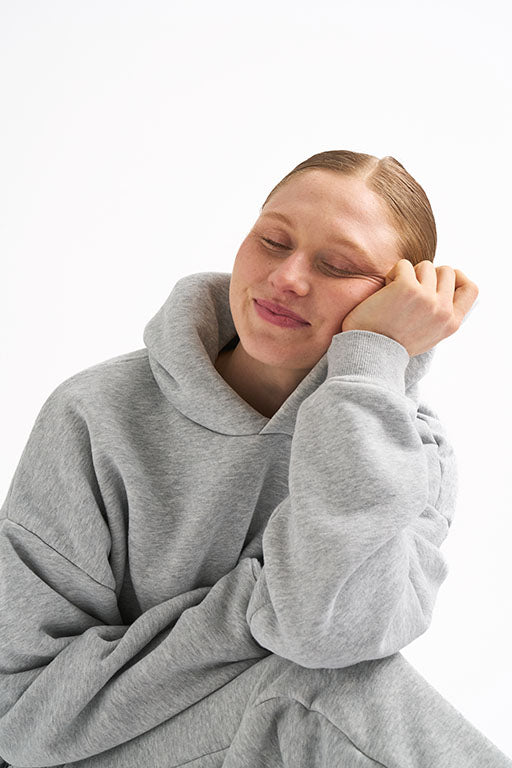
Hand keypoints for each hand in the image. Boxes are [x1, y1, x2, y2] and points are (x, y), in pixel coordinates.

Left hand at [340, 259, 478, 356]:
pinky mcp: (407, 288)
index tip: (440, 279)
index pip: (471, 289)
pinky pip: (404, 265)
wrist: (369, 354)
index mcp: (451, 324)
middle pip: (447, 271)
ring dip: (409, 274)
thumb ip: (439, 316)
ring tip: (394, 292)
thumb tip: (443, 289)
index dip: (458, 277)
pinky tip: (384, 291)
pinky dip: (393, 274)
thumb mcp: (427, 335)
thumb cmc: (391, 344)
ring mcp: (427, 298)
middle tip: (409, 288)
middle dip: (428, 274)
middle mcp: (443, 311)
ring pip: (426, 266)